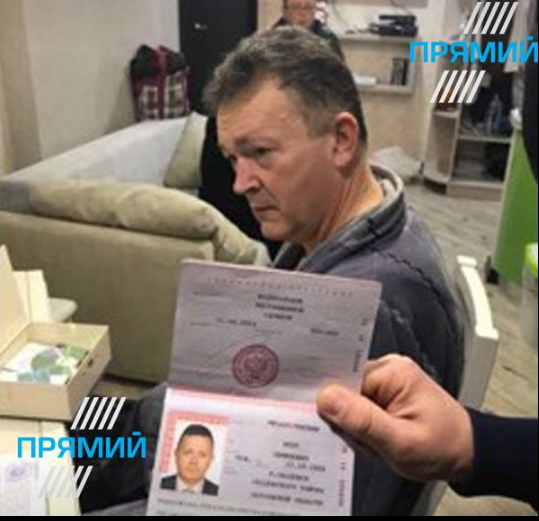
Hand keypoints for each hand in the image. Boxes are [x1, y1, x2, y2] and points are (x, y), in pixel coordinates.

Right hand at [316, 355, 473, 482]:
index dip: (335, 405)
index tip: (334, 425)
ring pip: (349, 399)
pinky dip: (362, 425)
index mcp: (393, 372)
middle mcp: (388, 368)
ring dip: (356, 425)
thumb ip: (362, 420)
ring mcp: (386, 379)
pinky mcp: (385, 390)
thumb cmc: (441, 447)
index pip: (344, 379)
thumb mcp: (400, 442)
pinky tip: (376, 436)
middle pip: (345, 389)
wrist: (466, 452)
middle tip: (369, 441)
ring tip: (378, 441)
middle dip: (349, 419)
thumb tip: (326, 398)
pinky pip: (358, 404)